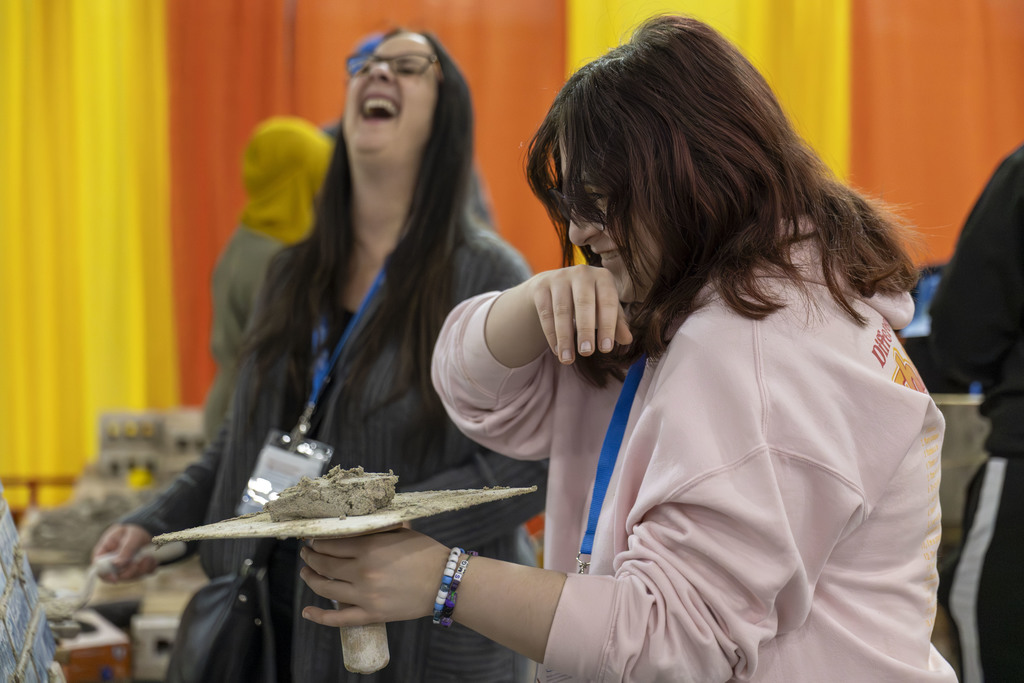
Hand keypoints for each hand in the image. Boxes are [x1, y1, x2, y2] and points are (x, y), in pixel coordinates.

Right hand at [91, 523, 156, 581]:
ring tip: (148, 557)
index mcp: (105, 550)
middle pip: (115, 576)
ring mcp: (124, 566)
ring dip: (141, 569)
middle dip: (129, 572)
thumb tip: (116, 564)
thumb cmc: (135, 529)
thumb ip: (125, 549)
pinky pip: (142, 574)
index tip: (116, 579)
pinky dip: (149, 568)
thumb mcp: (132, 536)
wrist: (147, 528)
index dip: (105, 575)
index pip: (98, 567)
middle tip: (139, 562)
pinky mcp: (136, 568)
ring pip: (130, 577)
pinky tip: (151, 559)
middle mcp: (112, 561)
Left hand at [299, 528, 448, 626]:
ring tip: (306, 573)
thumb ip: (374, 528)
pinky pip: (338, 619)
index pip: (330, 544)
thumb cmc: (425, 553)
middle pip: (323, 564)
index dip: (316, 541)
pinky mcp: (372, 615)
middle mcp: (363, 572)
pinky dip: (319, 617)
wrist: (445, 582)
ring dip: (310, 579)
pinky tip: (307, 612)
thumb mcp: (399, 532)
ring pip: (325, 589)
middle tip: (305, 552)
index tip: (312, 538)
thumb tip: (353, 523)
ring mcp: (365, 596)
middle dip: (310, 557)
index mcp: (369, 548)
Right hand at [486, 266, 633, 367]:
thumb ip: (617, 323)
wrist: (556, 285)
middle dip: (585, 330)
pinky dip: (551, 334)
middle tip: (587, 353)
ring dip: (565, 337)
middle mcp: (581, 273)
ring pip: (561, 310)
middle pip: (583, 303)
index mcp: (603, 277)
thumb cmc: (589, 301)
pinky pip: (546, 313)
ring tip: (568, 359)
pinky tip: (557, 351)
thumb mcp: (605, 309)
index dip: (607, 326)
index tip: (606, 349)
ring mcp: (559, 278)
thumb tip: (628, 339)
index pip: (607, 302)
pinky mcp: (541, 287)